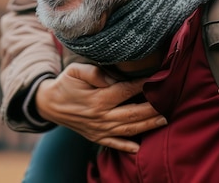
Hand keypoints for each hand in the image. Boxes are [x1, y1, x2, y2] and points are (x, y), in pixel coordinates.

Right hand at [35, 62, 166, 152]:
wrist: (49, 104)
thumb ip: (94, 72)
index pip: (126, 90)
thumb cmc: (66, 84)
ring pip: (128, 129)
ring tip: (164, 120)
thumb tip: (112, 79)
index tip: (158, 79)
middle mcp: (101, 116)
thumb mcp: (75, 71)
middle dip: (153, 109)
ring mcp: (99, 129)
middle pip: (132, 113)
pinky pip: (114, 144)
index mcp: (98, 99)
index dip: (143, 85)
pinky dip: (127, 147)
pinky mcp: (96, 137)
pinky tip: (139, 148)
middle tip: (169, 102)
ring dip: (147, 126)